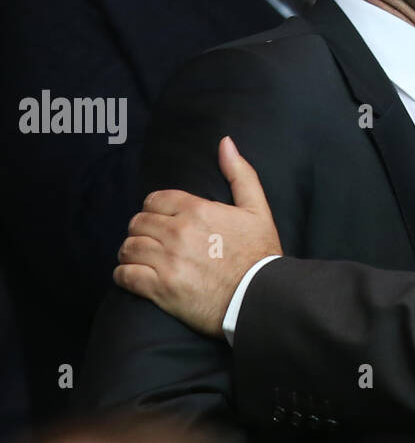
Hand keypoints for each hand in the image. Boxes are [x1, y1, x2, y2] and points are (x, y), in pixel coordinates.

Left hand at [114, 137, 282, 336]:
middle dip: (142, 232)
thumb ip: (240, 175)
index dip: (154, 211)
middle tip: (151, 243)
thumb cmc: (261, 256)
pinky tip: (133, 277)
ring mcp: (167, 261)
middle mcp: (178, 232)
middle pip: (138, 224)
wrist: (262, 299)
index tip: (161, 223)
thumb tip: (225, 143)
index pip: (154, 201)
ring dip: (131, 254)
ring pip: (128, 248)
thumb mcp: (258, 211)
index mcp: (197, 210)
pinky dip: (124, 275)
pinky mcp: (161, 289)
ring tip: (140, 260)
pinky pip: (126, 275)